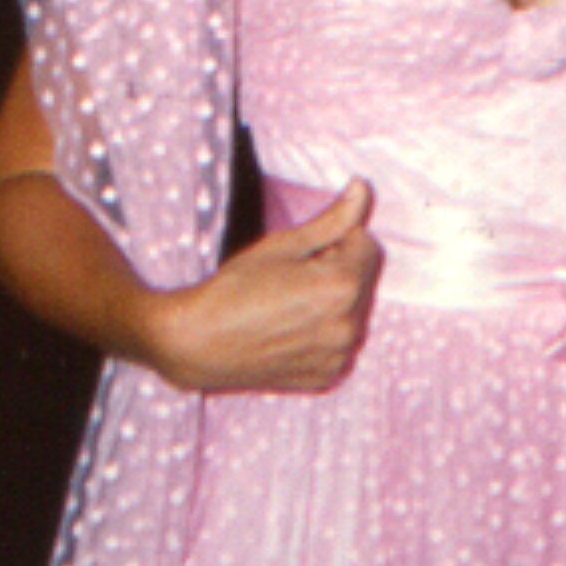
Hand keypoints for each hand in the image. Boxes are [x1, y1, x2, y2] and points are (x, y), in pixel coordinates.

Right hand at [141, 179, 383, 394]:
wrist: (198, 342)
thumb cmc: (235, 288)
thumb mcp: (283, 245)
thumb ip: (332, 220)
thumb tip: (363, 189)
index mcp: (341, 286)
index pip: (367, 245)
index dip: (338, 241)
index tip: (306, 253)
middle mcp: (348, 326)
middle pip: (364, 280)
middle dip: (339, 271)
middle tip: (294, 277)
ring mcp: (338, 357)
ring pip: (354, 313)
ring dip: (335, 304)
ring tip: (290, 305)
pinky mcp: (326, 376)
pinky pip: (340, 344)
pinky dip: (325, 334)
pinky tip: (290, 330)